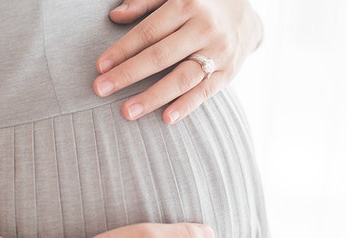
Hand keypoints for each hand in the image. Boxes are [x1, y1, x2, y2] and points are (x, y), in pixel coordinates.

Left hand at [93, 0, 262, 123]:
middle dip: (128, 74)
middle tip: (100, 90)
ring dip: (153, 96)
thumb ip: (144, 2)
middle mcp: (204, 28)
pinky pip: (205, 92)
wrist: (246, 15)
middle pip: (161, 55)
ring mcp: (219, 52)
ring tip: (127, 111)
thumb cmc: (201, 4)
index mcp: (186, 4)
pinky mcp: (229, 72)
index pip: (148, 31)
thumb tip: (115, 16)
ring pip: (182, 77)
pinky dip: (186, 106)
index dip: (122, 50)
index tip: (100, 67)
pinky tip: (166, 118)